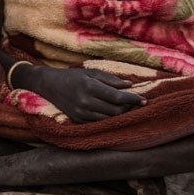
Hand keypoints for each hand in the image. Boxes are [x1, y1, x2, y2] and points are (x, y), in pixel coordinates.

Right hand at [15, 65, 144, 122]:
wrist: (49, 85)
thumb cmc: (72, 76)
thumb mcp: (90, 72)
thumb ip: (110, 79)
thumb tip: (129, 85)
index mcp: (89, 87)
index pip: (117, 97)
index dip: (133, 99)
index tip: (144, 99)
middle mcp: (85, 102)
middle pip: (115, 110)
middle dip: (129, 107)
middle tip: (137, 103)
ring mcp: (81, 113)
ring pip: (109, 119)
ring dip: (121, 114)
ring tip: (127, 107)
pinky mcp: (79, 120)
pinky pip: (100, 122)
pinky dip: (110, 118)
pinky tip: (114, 112)